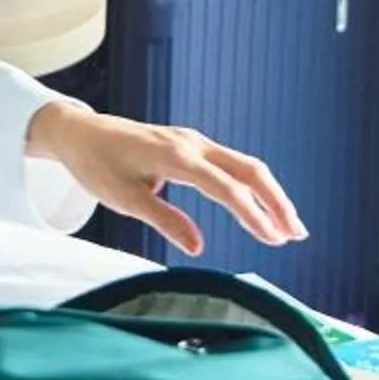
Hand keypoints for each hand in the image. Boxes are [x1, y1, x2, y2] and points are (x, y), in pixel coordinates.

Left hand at [27, 102, 306, 258]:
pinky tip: (261, 206)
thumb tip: (198, 247)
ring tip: (288, 226)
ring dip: (270, 194)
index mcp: (175, 157)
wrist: (81, 132)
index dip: (253, 215)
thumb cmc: (97, 165)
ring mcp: (194, 141)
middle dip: (277, 201)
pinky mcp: (192, 145)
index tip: (274, 239)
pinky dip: (252, 185)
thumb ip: (162, 219)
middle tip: (297, 234)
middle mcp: (191, 144)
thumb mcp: (122, 198)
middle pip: (249, 169)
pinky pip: (231, 163)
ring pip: (244, 165)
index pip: (226, 188)